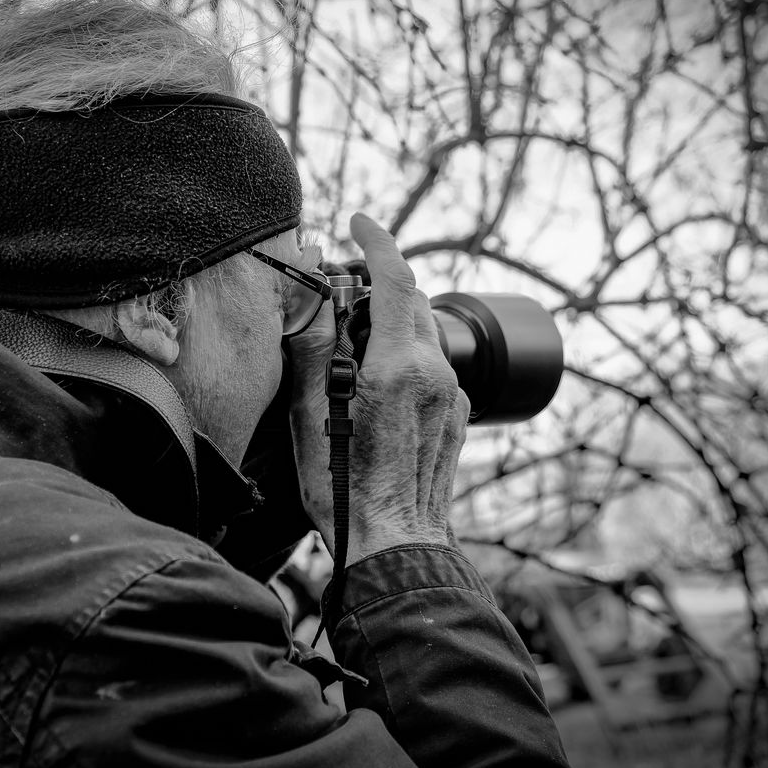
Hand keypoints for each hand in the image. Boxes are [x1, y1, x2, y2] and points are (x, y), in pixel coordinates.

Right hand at [287, 212, 469, 564]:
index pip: (396, 280)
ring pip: (424, 337)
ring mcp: (451, 398)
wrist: (394, 545)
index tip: (358, 222)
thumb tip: (318, 298)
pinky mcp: (455, 419)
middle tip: (339, 297)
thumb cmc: (346, 488)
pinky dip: (405, 359)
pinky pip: (432, 369)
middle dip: (379, 287)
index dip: (377, 242)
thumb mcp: (312, 414)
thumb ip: (316, 347)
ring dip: (391, 326)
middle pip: (413, 303)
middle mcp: (435, 374)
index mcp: (401, 365)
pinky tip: (374, 390)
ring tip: (350, 351)